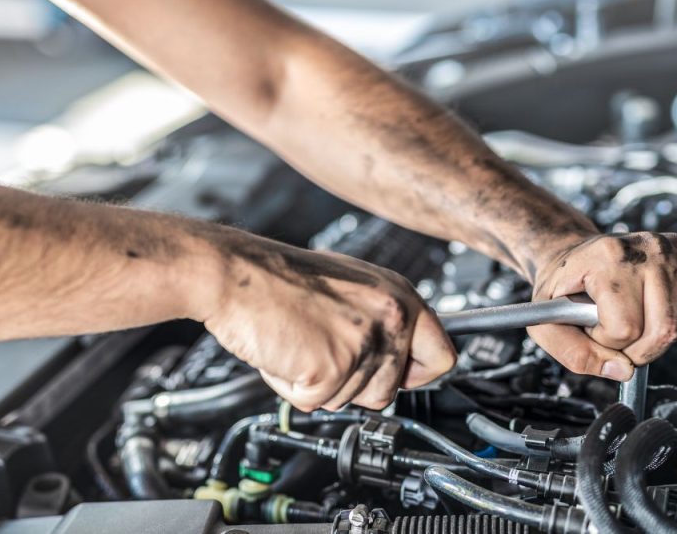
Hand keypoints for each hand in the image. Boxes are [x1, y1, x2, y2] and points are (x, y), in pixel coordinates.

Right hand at [197, 229, 455, 410]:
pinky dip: (291, 387)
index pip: (442, 357)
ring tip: (298, 343)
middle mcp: (390, 318)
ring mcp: (363, 344)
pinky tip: (283, 352)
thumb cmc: (279, 277)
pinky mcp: (331, 368)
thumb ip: (380, 320)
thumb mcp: (350, 286)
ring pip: (349, 401)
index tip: (396, 377)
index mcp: (399, 296)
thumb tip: (396, 357)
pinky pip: (313, 403)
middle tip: (321, 351)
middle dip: (352, 384)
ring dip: (318, 384)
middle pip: (390, 392)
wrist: (235, 273)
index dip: (414, 374)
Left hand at [528, 232, 676, 379]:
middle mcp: (647, 248)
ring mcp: (675, 251)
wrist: (576, 258)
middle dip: (636, 348)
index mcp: (608, 257)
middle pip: (662, 330)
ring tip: (633, 319)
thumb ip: (574, 353)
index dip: (606, 340)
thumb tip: (623, 370)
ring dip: (657, 338)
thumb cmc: (563, 288)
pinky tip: (654, 313)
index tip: (594, 326)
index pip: (625, 327)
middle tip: (616, 332)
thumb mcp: (547, 323)